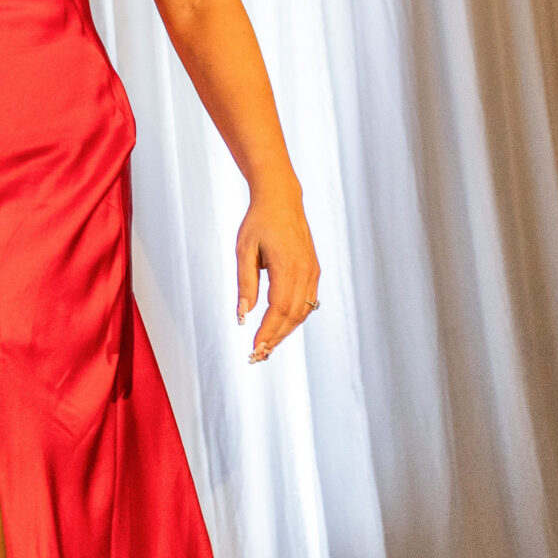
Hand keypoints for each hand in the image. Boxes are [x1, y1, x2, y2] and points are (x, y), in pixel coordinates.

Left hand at [235, 185, 318, 362]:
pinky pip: (307, 302)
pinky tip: (279, 327)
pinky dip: (293, 318)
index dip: (268, 332)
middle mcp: (305, 273)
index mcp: (288, 266)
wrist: (282, 200)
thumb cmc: (258, 222)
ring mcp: (313, 273)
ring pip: (302, 312)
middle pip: (293, 316)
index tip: (254, 349)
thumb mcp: (244, 250)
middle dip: (275, 338)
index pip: (279, 309)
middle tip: (257, 356)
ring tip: (266, 347)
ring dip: (285, 332)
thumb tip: (242, 316)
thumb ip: (245, 284)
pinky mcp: (314, 272)